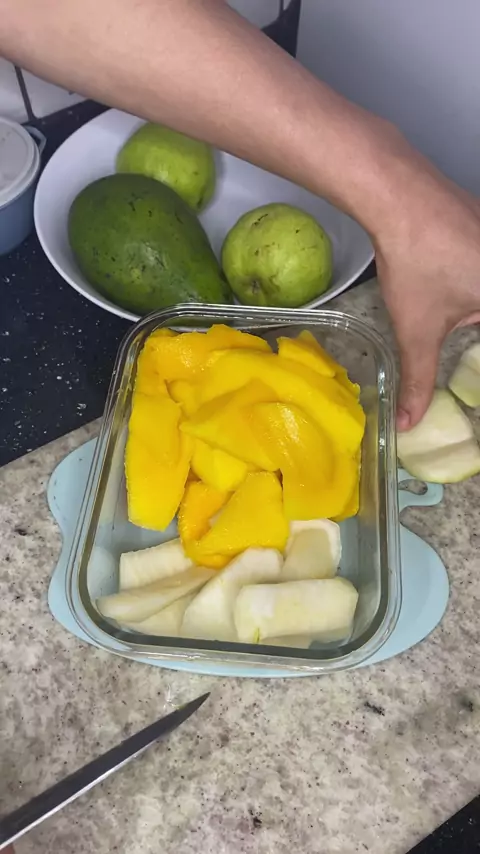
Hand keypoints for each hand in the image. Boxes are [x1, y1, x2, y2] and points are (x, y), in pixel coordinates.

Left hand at [375, 182, 479, 429]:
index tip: (465, 350)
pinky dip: (473, 282)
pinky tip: (460, 285)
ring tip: (456, 312)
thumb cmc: (417, 264)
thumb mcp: (417, 332)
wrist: (403, 195)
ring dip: (470, 304)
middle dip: (471, 330)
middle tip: (457, 328)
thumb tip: (409, 423)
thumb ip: (419, 380)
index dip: (474, 352)